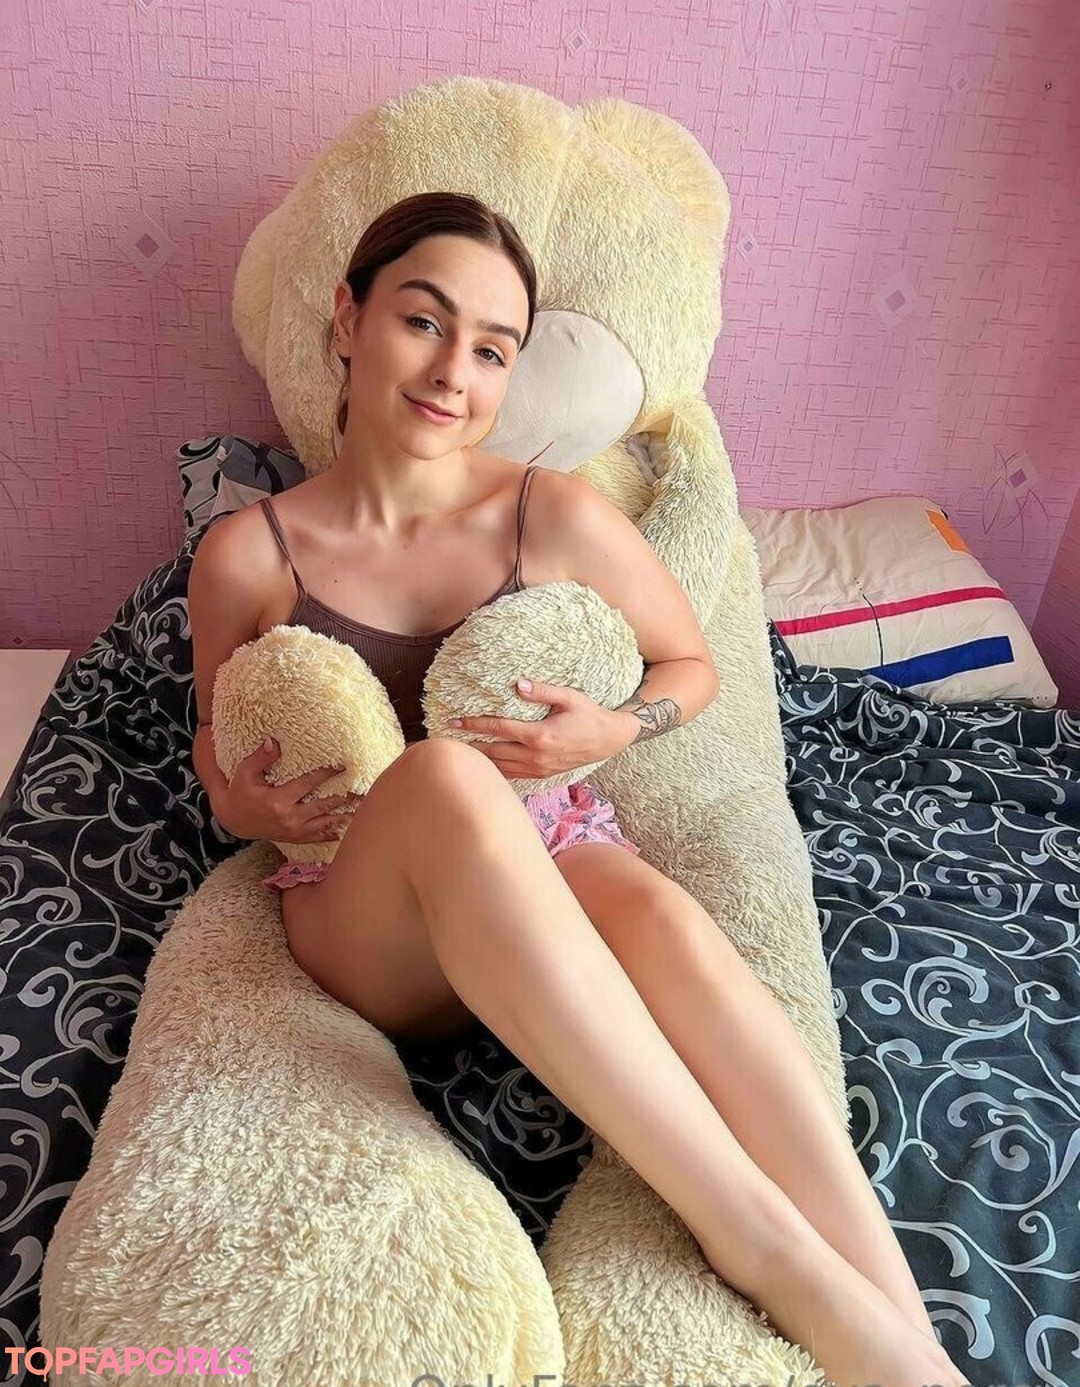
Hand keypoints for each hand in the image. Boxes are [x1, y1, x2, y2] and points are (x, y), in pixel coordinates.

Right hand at [216, 738, 364, 843]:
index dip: (327, 773)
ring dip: (346, 815)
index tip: (343, 765)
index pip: (308, 784)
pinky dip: (335, 833)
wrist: (234, 821)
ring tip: (365, 807)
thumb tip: (275, 742)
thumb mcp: (245, 773)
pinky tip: (350, 828)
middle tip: (364, 787)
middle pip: (324, 806)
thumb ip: (261, 758)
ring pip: (326, 823)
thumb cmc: (240, 793)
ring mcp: (295, 831)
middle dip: (344, 796)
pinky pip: (320, 837)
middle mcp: (290, 818)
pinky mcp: (296, 838)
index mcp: (278, 801)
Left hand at [449, 678, 633, 779]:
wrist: (609, 740)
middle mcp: (536, 756)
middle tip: (447, 737)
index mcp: (539, 735)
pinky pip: (512, 775)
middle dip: (469, 744)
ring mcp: (538, 769)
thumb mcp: (570, 697)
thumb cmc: (589, 715)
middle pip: (493, 752)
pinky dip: (495, 770)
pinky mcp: (541, 775)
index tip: (454, 720)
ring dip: (479, 759)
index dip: (474, 723)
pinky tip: (483, 763)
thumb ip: (542, 691)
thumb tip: (516, 684)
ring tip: (461, 750)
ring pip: (500, 768)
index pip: (498, 729)